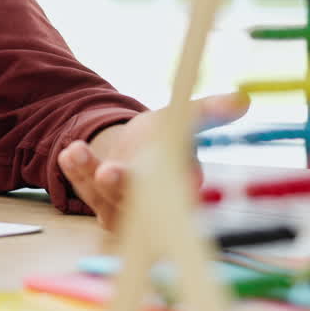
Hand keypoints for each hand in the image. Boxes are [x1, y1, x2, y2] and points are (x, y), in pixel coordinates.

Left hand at [58, 92, 248, 230]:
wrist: (133, 146)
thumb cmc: (162, 136)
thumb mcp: (181, 119)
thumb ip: (207, 111)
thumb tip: (240, 99)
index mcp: (183, 188)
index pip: (181, 198)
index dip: (170, 190)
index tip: (155, 176)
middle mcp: (155, 207)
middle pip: (139, 206)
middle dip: (122, 189)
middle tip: (107, 172)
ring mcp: (127, 211)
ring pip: (106, 201)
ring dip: (88, 177)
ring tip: (77, 149)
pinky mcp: (100, 207)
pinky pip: (85, 194)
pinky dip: (75, 174)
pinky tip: (68, 153)